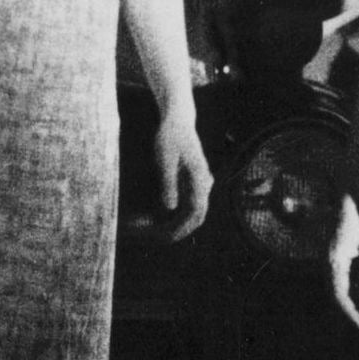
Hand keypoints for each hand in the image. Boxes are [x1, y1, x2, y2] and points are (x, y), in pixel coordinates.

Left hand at [140, 108, 210, 242]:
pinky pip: (189, 203)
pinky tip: (158, 217)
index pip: (195, 213)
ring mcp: (201, 183)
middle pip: (196, 216)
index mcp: (200, 179)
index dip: (180, 229)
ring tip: (153, 231)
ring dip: (176, 223)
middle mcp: (204, 183)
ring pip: (193, 211)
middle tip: (156, 240)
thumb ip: (168, 183)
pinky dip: (176, 214)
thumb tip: (170, 208)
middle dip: (177, 230)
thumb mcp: (164, 159)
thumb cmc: (169, 136)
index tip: (165, 239)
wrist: (178, 119)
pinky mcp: (194, 181)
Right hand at [328, 191, 358, 326]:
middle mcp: (330, 257)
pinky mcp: (338, 247)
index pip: (337, 292)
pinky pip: (341, 272)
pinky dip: (349, 284)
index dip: (348, 310)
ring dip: (348, 296)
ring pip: (337, 281)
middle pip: (334, 289)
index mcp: (335, 258)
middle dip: (347, 306)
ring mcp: (332, 252)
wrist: (354, 186)